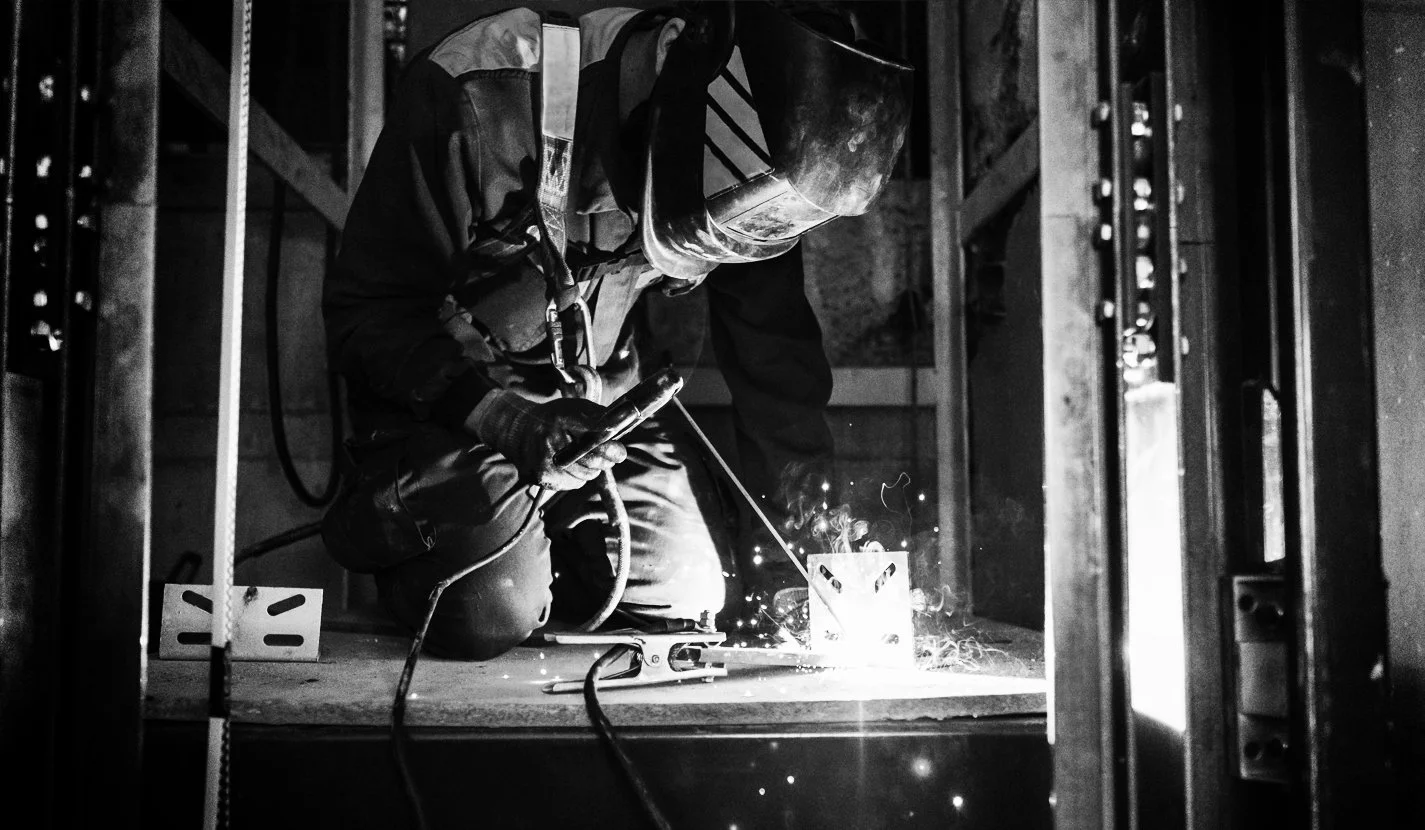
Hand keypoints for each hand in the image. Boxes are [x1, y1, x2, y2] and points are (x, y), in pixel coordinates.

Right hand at [469, 391, 627, 490]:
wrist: (519, 432)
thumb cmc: (553, 419)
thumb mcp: (575, 408)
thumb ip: (599, 418)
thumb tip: (621, 434)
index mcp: (563, 418)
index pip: (596, 438)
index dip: (612, 448)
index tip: (620, 452)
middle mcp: (552, 440)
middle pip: (594, 461)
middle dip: (605, 459)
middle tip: (605, 453)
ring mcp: (546, 461)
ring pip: (587, 475)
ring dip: (591, 469)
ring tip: (580, 456)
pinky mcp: (543, 478)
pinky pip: (575, 483)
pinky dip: (577, 476)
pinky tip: (567, 465)